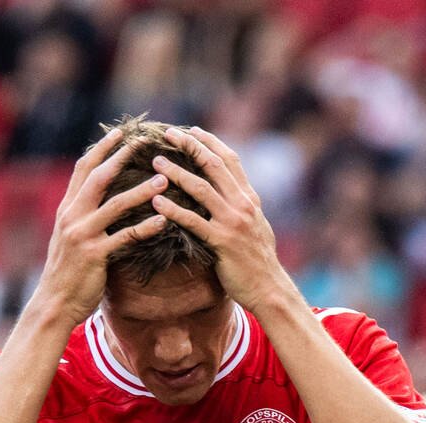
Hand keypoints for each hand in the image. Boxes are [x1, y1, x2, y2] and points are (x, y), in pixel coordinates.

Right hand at [30, 127, 172, 329]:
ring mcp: (82, 235)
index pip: (84, 168)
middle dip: (121, 156)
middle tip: (144, 142)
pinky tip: (163, 221)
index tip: (121, 131)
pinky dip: (145, 228)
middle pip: (98, 177)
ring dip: (141, 190)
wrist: (54, 302)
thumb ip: (83, 216)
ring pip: (115, 205)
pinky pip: (124, 237)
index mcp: (67, 208)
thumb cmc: (68, 271)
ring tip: (164, 178)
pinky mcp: (94, 255)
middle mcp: (72, 216)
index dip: (102, 148)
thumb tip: (100, 198)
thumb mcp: (69, 236)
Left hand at [150, 126, 296, 313]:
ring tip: (156, 162)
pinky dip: (173, 209)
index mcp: (250, 199)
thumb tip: (231, 193)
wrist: (269, 288)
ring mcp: (233, 222)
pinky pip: (193, 221)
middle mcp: (243, 205)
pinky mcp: (222, 242)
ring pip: (201, 189)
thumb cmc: (258, 261)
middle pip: (214, 165)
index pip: (230, 159)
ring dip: (176, 173)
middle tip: (168, 134)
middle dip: (190, 146)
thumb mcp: (256, 226)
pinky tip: (156, 201)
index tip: (191, 130)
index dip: (210, 142)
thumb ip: (244, 207)